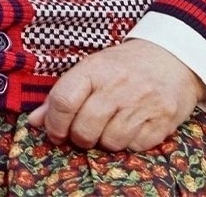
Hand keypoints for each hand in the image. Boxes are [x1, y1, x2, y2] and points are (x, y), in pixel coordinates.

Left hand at [27, 39, 205, 151]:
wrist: (171, 58)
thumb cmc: (122, 65)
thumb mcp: (90, 69)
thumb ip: (61, 95)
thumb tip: (34, 121)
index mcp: (94, 69)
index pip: (63, 101)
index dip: (53, 122)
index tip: (53, 131)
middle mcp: (117, 86)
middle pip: (84, 128)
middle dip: (78, 137)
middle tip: (81, 132)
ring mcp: (142, 105)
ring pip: (110, 143)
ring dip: (104, 141)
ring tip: (107, 127)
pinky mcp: (163, 122)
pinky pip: (135, 147)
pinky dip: (128, 143)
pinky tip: (129, 127)